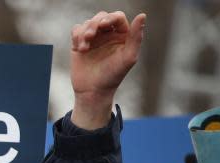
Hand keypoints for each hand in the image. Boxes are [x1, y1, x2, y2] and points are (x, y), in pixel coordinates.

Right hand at [70, 11, 145, 128]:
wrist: (93, 91)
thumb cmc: (113, 76)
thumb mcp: (128, 57)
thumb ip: (136, 37)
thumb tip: (142, 15)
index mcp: (122, 35)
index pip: (117, 17)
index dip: (110, 18)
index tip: (103, 25)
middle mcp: (108, 34)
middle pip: (101, 17)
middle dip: (94, 24)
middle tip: (90, 36)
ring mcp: (94, 39)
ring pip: (87, 23)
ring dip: (84, 32)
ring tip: (84, 47)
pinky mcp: (79, 44)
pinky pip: (77, 30)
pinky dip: (77, 35)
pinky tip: (80, 48)